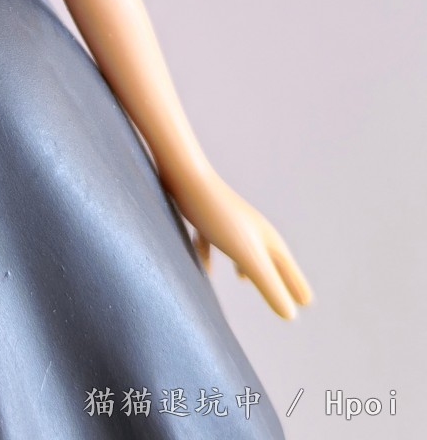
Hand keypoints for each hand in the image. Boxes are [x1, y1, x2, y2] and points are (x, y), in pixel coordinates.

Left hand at [171, 168, 312, 318]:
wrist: (186, 175)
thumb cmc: (218, 216)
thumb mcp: (246, 255)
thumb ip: (268, 285)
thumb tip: (291, 316)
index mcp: (266, 239)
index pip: (287, 269)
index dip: (296, 286)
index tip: (306, 302)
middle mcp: (251, 228)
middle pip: (269, 258)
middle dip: (276, 277)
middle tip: (284, 293)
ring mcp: (228, 221)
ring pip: (241, 248)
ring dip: (244, 266)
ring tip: (242, 280)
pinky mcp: (205, 217)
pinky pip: (212, 240)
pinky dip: (211, 255)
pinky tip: (205, 268)